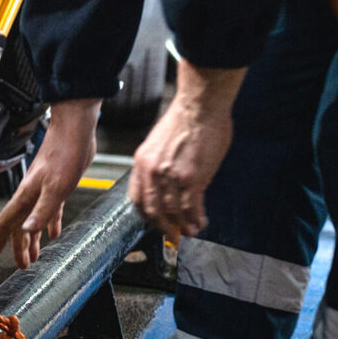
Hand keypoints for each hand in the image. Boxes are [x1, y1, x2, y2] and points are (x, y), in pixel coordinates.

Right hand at [0, 99, 98, 267]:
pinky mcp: (58, 185)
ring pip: (34, 218)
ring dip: (33, 237)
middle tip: (23, 264)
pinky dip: (50, 222)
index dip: (1, 237)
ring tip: (36, 254)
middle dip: (19, 246)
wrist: (75, 130)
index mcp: (26, 195)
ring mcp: (44, 189)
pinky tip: (54, 231)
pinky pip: (50, 210)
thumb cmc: (64, 155)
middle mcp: (32, 194)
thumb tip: (27, 232)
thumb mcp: (55, 189)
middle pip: (20, 224)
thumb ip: (42, 211)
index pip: (7, 221)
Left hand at [129, 61, 244, 241]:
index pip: (137, 197)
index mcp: (141, 162)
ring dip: (183, 225)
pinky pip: (191, 207)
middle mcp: (152, 172)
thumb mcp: (159, 143)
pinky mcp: (191, 178)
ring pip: (173, 212)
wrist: (199, 106)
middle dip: (163, 225)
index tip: (156, 220)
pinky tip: (201, 221)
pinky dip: (196, 218)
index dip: (147, 213)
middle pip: (152, 210)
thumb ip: (160, 164)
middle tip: (173, 232)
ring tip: (191, 229)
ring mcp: (170, 177)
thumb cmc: (184, 120)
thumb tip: (168, 183)